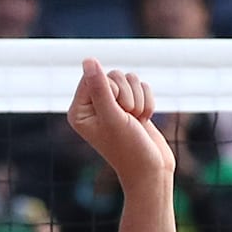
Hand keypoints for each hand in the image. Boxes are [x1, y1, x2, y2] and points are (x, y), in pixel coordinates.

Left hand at [68, 59, 171, 188]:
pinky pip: (142, 86)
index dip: (111, 90)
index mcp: (79, 110)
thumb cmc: (129, 150)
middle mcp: (93, 106)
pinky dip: (148, 103)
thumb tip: (88, 60)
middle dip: (127, 96)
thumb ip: (100, 88)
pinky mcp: (131, 106)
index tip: (117, 112)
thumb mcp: (112, 117)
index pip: (93, 76)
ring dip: (139, 100)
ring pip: (130, 79)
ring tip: (136, 122)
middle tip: (127, 119)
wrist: (152, 171)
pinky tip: (143, 121)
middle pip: (113, 75)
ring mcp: (113, 105)